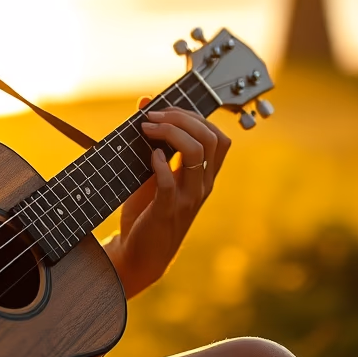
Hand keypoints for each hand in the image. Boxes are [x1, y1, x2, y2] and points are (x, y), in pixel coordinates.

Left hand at [103, 98, 231, 299]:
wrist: (139, 255)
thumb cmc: (146, 211)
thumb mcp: (151, 172)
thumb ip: (153, 140)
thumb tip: (146, 101)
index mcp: (203, 177)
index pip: (218, 138)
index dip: (195, 117)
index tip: (166, 112)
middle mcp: (201, 186)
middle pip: (211, 139)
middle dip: (182, 118)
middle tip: (153, 116)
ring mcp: (187, 198)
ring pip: (197, 153)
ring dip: (171, 133)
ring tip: (147, 128)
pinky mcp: (167, 210)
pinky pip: (170, 181)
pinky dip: (159, 163)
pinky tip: (148, 156)